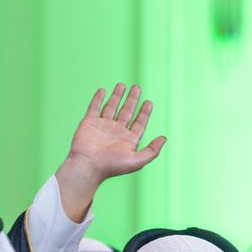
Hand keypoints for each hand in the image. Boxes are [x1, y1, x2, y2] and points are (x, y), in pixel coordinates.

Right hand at [54, 84, 166, 221]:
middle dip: (132, 100)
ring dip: (117, 96)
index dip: (144, 113)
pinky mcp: (89, 122)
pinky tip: (102, 91)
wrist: (88, 165)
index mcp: (128, 140)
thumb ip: (152, 150)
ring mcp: (102, 126)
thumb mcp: (137, 161)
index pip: (139, 123)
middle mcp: (116, 132)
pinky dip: (98, 98)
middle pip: (127, 112)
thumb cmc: (111, 166)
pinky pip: (94, 107)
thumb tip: (164, 138)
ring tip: (122, 85)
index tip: (148, 102)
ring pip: (111, 107)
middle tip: (137, 87)